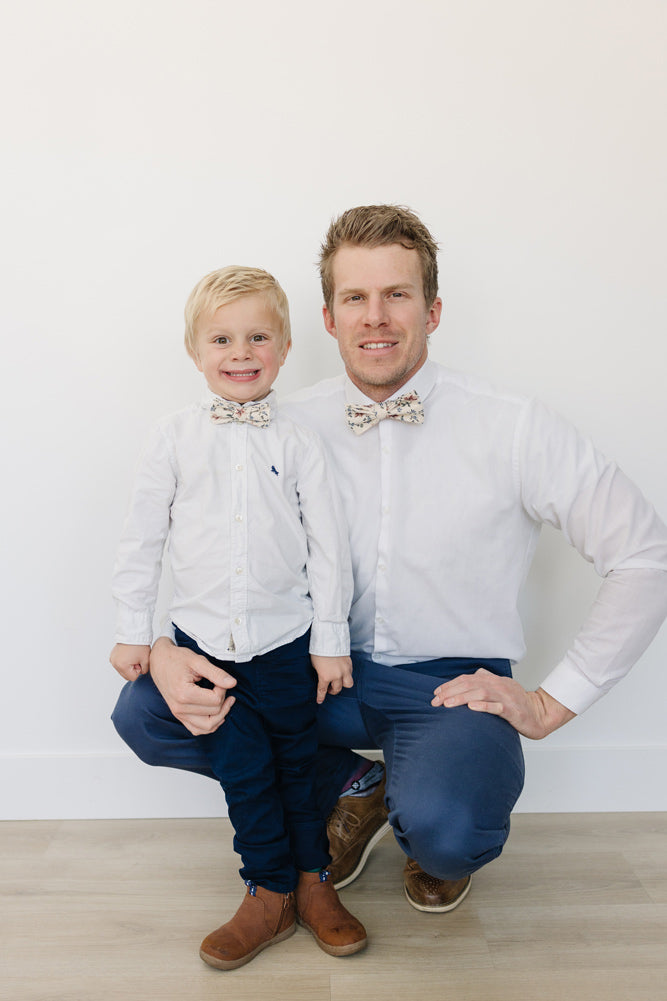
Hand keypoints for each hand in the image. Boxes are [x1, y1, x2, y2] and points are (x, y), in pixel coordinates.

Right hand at [110, 643, 150, 681]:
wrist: (133, 632)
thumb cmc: (140, 644)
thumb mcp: (146, 660)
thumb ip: (144, 670)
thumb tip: (140, 672)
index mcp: (122, 666)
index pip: (132, 678)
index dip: (138, 670)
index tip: (139, 661)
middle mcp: (115, 663)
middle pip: (126, 675)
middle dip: (133, 669)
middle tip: (136, 658)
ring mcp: (112, 659)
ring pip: (122, 670)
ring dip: (128, 666)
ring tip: (133, 656)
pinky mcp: (112, 656)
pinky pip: (119, 664)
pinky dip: (124, 662)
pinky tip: (129, 654)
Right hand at [150, 637, 236, 735]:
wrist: (158, 661)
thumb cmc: (177, 659)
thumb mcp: (198, 661)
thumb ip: (216, 673)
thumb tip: (233, 683)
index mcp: (184, 694)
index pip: (215, 700)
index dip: (223, 689)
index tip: (220, 679)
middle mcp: (179, 708)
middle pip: (214, 713)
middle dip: (223, 699)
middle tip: (221, 686)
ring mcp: (178, 714)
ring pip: (207, 726)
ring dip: (220, 715)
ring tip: (226, 702)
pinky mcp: (179, 716)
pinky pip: (197, 730)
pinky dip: (210, 725)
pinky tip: (217, 714)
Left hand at [310, 654, 353, 703]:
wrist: (329, 638)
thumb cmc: (319, 650)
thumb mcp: (315, 664)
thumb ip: (320, 672)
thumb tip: (322, 675)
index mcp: (325, 676)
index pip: (323, 690)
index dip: (321, 697)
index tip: (319, 701)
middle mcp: (337, 675)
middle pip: (337, 689)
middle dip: (333, 690)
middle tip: (330, 688)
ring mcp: (345, 670)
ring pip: (348, 684)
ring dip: (343, 684)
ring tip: (339, 681)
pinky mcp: (349, 663)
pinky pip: (350, 673)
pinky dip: (347, 674)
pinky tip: (343, 671)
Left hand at [431, 668, 575, 738]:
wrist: (540, 713)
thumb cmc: (518, 702)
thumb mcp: (502, 687)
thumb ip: (488, 679)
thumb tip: (476, 672)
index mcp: (493, 680)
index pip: (467, 679)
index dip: (450, 684)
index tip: (436, 693)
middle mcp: (498, 685)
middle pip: (470, 685)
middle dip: (450, 692)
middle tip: (436, 701)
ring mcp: (505, 697)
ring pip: (481, 693)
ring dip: (462, 698)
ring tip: (447, 703)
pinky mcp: (512, 710)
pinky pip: (497, 707)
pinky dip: (483, 706)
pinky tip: (471, 707)